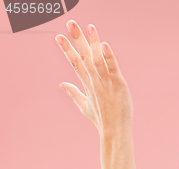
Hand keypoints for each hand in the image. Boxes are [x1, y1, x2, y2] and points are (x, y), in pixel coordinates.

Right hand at [55, 20, 133, 137]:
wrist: (115, 133)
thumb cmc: (102, 121)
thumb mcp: (84, 106)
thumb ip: (73, 93)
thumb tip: (62, 84)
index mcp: (87, 84)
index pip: (75, 63)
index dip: (67, 49)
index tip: (58, 36)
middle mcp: (95, 81)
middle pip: (84, 57)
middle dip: (77, 39)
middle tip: (70, 23)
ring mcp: (106, 83)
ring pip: (97, 59)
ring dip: (93, 43)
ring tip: (89, 27)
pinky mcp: (119, 85)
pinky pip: (113, 68)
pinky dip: (109, 57)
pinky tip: (105, 45)